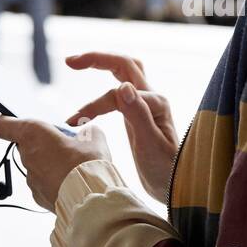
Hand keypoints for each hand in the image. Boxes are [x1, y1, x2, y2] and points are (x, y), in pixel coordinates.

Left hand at [0, 117, 110, 211]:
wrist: (90, 199)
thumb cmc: (87, 165)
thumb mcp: (94, 137)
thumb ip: (85, 131)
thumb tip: (87, 132)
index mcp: (33, 134)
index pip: (2, 125)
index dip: (7, 121)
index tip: (16, 120)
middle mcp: (26, 156)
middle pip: (24, 144)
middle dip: (41, 142)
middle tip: (62, 143)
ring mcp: (30, 178)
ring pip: (35, 164)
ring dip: (48, 162)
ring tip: (70, 165)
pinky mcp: (37, 196)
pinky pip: (42, 182)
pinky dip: (53, 180)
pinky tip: (70, 180)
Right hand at [64, 52, 178, 202]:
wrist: (176, 188)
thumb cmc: (167, 170)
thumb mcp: (151, 145)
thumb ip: (138, 115)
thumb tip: (122, 86)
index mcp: (155, 103)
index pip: (116, 94)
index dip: (94, 105)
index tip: (73, 122)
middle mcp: (152, 98)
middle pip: (124, 64)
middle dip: (97, 58)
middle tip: (70, 61)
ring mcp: (145, 105)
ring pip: (123, 73)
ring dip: (100, 64)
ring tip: (72, 64)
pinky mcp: (138, 115)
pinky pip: (118, 93)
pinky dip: (100, 93)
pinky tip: (85, 108)